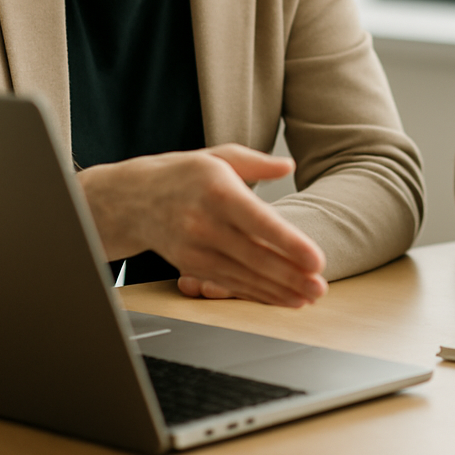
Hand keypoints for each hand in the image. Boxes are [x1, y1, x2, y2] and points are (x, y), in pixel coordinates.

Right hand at [78, 144, 326, 307]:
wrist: (133, 199)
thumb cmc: (185, 174)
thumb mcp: (220, 156)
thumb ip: (257, 163)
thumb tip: (288, 166)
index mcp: (217, 190)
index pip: (258, 221)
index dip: (289, 243)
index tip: (315, 259)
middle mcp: (205, 223)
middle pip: (254, 256)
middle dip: (290, 275)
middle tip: (320, 287)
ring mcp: (196, 249)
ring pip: (243, 276)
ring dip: (279, 290)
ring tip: (309, 297)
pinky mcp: (192, 266)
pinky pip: (230, 283)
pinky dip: (258, 294)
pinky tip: (283, 299)